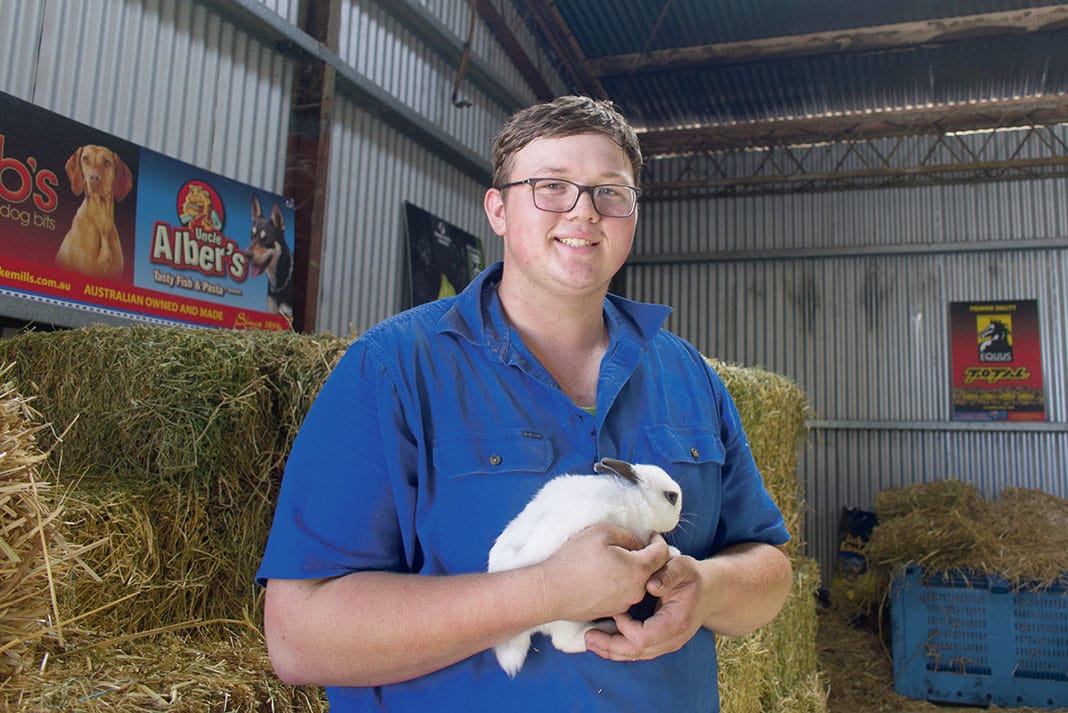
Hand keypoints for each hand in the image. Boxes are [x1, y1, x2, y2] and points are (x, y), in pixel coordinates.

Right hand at [538, 525, 671, 623]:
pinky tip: (601, 576)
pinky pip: (623, 593)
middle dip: (645, 556)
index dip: (657, 540)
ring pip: (637, 582)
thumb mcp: (602, 533)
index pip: (662, 553)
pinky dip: (619, 583)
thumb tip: (639, 543)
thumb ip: (628, 535)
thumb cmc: (574, 560)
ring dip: (631, 571)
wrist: (551, 592)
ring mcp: (624, 604)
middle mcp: (637, 591)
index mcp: (638, 570)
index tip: (649, 534)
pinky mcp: (612, 611)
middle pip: (651, 570)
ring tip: (610, 561)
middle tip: (627, 545)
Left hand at [584, 552, 709, 661]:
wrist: (710, 591)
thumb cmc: (693, 577)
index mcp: (676, 622)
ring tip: (590, 641)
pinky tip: (603, 640)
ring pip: (635, 655)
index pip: (644, 637)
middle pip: (637, 652)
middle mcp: (672, 639)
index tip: (616, 609)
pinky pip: (637, 651)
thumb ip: (668, 574)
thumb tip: (651, 585)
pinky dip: (619, 647)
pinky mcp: (660, 642)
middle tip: (588, 637)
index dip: (626, 627)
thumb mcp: (683, 567)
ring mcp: (667, 644)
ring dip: (611, 650)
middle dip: (610, 646)